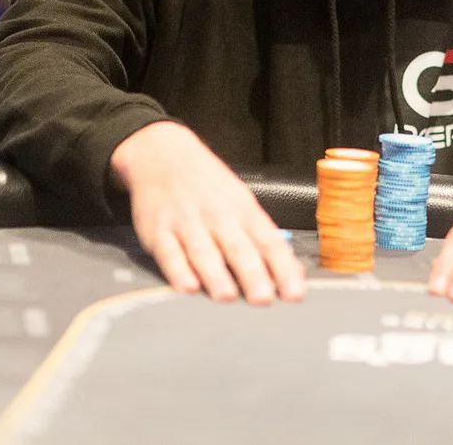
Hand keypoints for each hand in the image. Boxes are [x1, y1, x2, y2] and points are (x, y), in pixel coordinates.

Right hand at [110, 121, 303, 304]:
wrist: (163, 154)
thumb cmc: (209, 185)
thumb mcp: (241, 201)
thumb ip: (263, 237)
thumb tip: (293, 272)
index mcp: (243, 209)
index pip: (269, 241)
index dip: (283, 268)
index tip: (294, 293)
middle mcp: (217, 216)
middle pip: (238, 248)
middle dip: (252, 274)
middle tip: (263, 298)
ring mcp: (187, 222)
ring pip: (204, 251)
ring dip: (216, 274)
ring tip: (227, 296)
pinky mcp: (158, 231)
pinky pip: (169, 253)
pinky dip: (178, 270)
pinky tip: (187, 286)